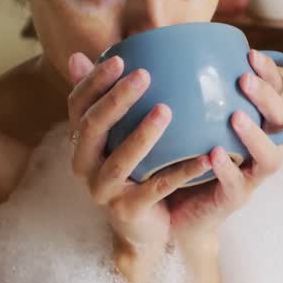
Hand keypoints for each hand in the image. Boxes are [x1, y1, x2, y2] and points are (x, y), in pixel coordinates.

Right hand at [66, 52, 211, 251]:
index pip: (78, 106)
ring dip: (142, 135)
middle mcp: (84, 165)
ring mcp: (103, 191)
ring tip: (166, 110)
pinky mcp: (127, 211)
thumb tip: (77, 55)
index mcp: (81, 142)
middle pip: (92, 128)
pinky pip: (156, 188)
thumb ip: (109, 98)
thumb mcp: (121, 134)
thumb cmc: (137, 169)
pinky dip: (181, 172)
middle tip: (144, 76)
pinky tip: (205, 156)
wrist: (143, 227)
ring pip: (120, 160)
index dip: (94, 82)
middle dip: (117, 100)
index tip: (121, 58)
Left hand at [162, 50, 282, 236]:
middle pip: (280, 120)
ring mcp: (248, 177)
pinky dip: (228, 169)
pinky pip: (237, 186)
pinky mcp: (232, 201)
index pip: (274, 94)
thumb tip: (140, 44)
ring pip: (270, 157)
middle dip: (267, 97)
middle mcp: (256, 149)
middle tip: (244, 79)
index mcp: (250, 124)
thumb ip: (172, 89)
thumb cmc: (171, 157)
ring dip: (255, 135)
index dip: (270, 73)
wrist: (166, 211)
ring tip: (235, 117)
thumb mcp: (175, 119)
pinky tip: (213, 154)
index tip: (250, 54)